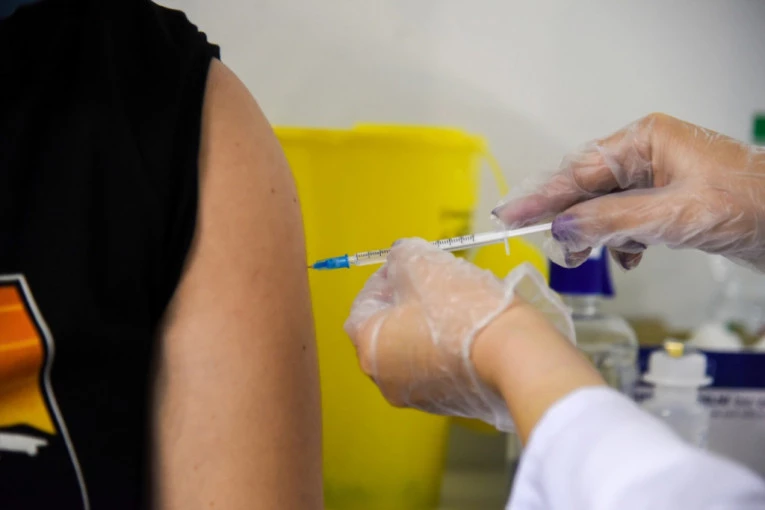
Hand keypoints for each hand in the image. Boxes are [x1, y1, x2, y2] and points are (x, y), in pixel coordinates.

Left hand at [344, 239, 573, 431]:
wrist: (513, 354)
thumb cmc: (460, 307)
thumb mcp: (422, 263)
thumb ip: (399, 255)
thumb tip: (397, 260)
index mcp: (369, 347)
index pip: (361, 307)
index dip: (380, 280)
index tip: (403, 267)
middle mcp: (384, 379)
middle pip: (385, 331)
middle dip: (403, 303)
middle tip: (430, 282)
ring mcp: (417, 396)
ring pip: (412, 351)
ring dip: (425, 326)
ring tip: (455, 303)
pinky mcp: (447, 404)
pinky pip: (437, 368)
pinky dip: (444, 348)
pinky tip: (468, 329)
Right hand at [492, 113, 764, 269]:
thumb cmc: (748, 205)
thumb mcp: (673, 215)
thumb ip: (611, 221)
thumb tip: (562, 229)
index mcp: (645, 141)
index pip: (579, 171)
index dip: (542, 197)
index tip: (509, 216)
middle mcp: (646, 154)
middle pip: (587, 188)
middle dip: (572, 221)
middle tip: (559, 251)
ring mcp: (656, 178)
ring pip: (604, 208)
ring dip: (598, 234)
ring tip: (596, 256)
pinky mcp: (666, 201)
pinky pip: (626, 220)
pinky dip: (622, 241)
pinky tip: (631, 255)